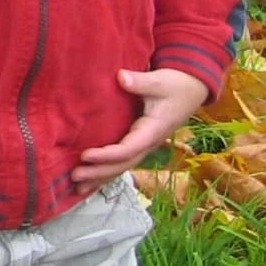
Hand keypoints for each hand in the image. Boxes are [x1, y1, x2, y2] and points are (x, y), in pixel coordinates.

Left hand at [72, 68, 209, 190]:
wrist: (190, 90)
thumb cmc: (174, 85)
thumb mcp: (159, 81)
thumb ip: (140, 82)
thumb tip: (122, 77)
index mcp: (152, 130)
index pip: (128, 148)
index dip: (107, 155)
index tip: (85, 155)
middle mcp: (148, 143)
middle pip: (123, 164)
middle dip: (99, 172)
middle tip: (74, 176)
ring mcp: (144, 146)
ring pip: (121, 167)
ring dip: (100, 178)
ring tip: (77, 188)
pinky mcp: (139, 144)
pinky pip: (122, 162)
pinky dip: (106, 173)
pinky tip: (90, 183)